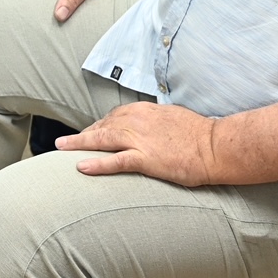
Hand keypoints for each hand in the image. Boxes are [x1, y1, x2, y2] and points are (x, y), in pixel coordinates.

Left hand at [57, 102, 220, 186]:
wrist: (215, 146)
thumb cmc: (199, 135)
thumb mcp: (172, 119)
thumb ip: (155, 122)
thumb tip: (148, 128)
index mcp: (144, 110)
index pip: (113, 117)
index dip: (98, 126)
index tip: (88, 133)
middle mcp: (137, 120)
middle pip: (103, 126)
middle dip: (84, 135)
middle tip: (67, 144)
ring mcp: (140, 139)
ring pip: (101, 139)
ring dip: (78, 144)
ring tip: (61, 149)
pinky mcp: (145, 158)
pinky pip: (115, 161)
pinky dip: (96, 163)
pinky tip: (80, 166)